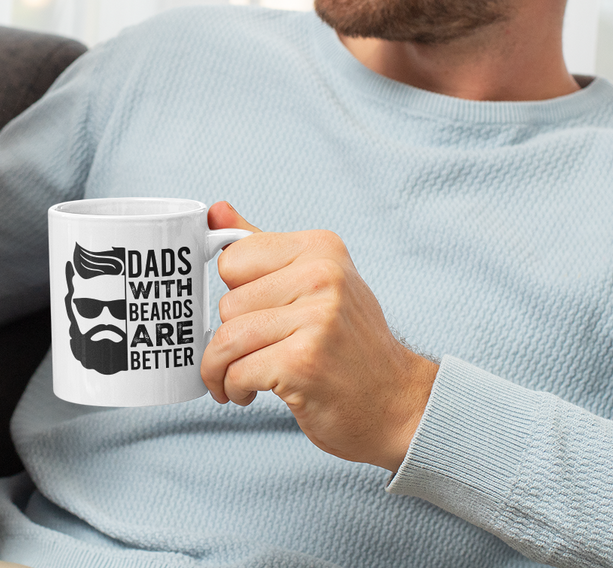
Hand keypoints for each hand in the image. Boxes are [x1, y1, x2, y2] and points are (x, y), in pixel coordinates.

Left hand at [200, 202, 438, 472]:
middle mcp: (322, 276)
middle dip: (229, 337)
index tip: (249, 315)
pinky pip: (236, 371)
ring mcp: (316, 318)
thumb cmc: (347, 345)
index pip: (233, 258)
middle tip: (253, 353)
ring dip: (221, 369)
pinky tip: (249, 393)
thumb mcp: (313, 284)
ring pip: (227, 339)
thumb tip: (216, 210)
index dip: (235, 293)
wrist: (396, 403)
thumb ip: (261, 248)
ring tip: (240, 378)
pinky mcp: (303, 362)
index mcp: (320, 248)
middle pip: (228, 303)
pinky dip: (232, 389)